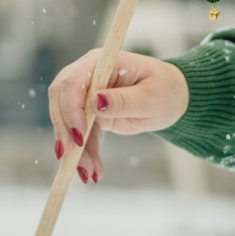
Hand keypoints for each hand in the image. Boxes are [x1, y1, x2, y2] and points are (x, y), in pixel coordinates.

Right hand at [48, 49, 188, 183]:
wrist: (173, 99)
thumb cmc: (166, 90)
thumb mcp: (151, 98)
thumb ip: (124, 100)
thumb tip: (95, 102)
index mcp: (103, 63)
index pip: (74, 80)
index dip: (71, 107)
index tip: (79, 135)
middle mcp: (90, 75)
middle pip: (61, 100)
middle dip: (65, 131)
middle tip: (72, 158)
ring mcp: (88, 94)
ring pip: (68, 121)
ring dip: (75, 149)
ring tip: (88, 173)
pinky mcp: (91, 113)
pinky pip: (81, 134)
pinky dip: (85, 153)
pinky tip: (93, 172)